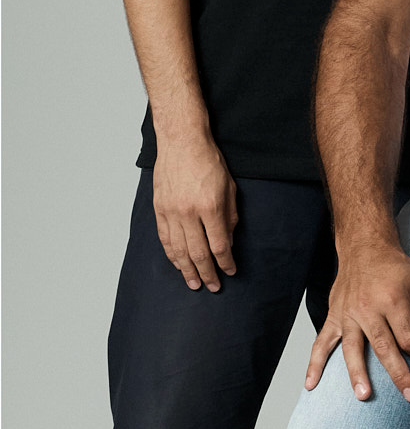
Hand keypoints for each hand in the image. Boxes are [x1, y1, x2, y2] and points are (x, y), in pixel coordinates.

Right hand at [152, 134, 238, 290]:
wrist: (182, 142)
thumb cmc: (209, 162)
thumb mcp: (230, 188)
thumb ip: (230, 217)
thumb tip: (227, 242)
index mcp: (210, 208)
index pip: (219, 245)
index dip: (226, 263)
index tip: (231, 272)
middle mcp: (189, 213)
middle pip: (198, 253)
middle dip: (208, 273)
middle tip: (214, 286)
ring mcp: (171, 211)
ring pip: (178, 249)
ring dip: (187, 269)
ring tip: (194, 283)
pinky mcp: (159, 208)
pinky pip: (165, 238)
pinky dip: (171, 254)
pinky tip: (178, 264)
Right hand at [307, 239, 409, 401]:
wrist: (365, 249)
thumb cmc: (399, 271)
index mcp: (393, 300)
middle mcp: (368, 309)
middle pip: (385, 347)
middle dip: (400, 374)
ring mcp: (348, 315)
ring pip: (352, 349)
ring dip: (357, 374)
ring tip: (364, 396)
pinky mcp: (334, 317)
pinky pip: (321, 343)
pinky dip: (314, 365)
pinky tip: (311, 385)